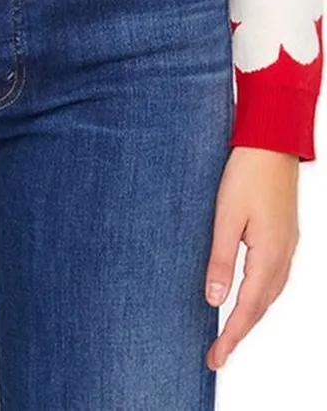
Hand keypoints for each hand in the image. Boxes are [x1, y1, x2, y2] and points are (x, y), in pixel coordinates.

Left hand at [204, 145, 299, 370]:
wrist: (272, 144)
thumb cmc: (247, 173)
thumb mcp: (226, 217)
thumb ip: (221, 260)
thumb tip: (214, 300)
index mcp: (269, 256)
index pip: (247, 308)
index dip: (230, 336)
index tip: (215, 358)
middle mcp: (283, 257)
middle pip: (261, 307)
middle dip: (239, 333)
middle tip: (217, 355)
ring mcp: (287, 247)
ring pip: (269, 295)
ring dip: (250, 316)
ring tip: (229, 333)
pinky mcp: (284, 236)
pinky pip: (274, 279)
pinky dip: (260, 296)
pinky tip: (249, 296)